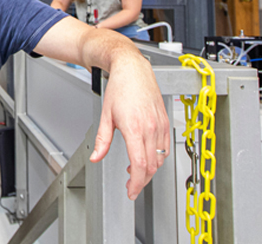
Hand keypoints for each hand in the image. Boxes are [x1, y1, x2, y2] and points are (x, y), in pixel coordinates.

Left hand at [89, 52, 170, 199]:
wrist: (133, 69)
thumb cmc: (119, 87)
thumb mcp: (106, 115)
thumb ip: (102, 140)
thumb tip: (96, 157)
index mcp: (135, 128)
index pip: (139, 165)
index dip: (136, 182)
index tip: (131, 191)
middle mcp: (151, 127)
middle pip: (151, 165)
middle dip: (142, 180)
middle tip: (131, 185)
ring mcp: (160, 124)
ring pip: (160, 158)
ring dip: (149, 169)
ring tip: (135, 170)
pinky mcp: (165, 121)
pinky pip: (165, 146)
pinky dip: (157, 156)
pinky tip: (146, 156)